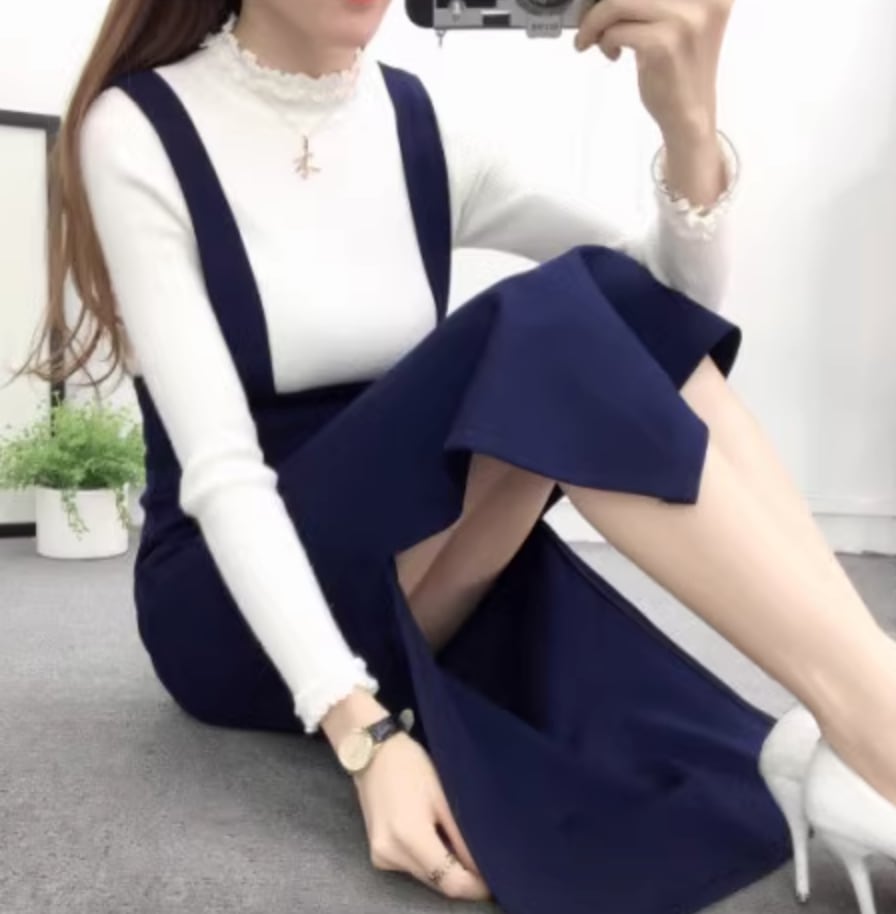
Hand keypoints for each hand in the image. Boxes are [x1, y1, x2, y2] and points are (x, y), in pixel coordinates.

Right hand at [356, 733, 490, 899]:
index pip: (450, 881)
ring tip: (458, 842)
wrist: (374, 753)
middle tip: (483, 860)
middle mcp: (391, 853)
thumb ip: (462, 836)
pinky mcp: (378, 854)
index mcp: (409, 836)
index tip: (495, 878)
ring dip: (446, 869)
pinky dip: (429, 861)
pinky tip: (435, 837)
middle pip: (438, 883)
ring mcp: (382, 856)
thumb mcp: (444, 796)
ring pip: (426, 877)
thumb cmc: (411, 765)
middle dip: (463, 877)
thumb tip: (483, 866)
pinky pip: (413, 868)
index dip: (475, 886)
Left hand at [575, 0, 733, 144]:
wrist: (689, 114)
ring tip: (593, 40)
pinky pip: (615, 31)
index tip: (600, 5)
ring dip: (595, 23)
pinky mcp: (663, 43)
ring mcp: (683, 19)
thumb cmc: (677, 67)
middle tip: (588, 22)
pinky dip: (605, 42)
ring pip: (616, 4)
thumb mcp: (675, 20)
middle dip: (599, 5)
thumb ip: (650, 2)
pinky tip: (612, 54)